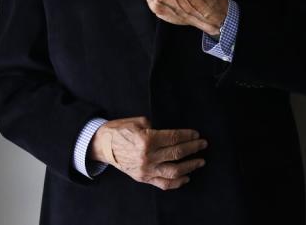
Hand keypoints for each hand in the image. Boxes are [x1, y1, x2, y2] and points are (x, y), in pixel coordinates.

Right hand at [89, 116, 207, 190]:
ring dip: (190, 166)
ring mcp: (145, 170)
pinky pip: (163, 184)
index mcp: (147, 140)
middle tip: (203, 145)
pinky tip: (186, 177)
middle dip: (193, 149)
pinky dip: (177, 183)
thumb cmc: (120, 130)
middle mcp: (147, 156)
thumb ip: (155, 127)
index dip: (188, 136)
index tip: (197, 134)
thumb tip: (170, 133)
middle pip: (177, 153)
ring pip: (174, 171)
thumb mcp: (137, 122)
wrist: (102, 145)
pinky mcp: (142, 178)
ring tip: (200, 162)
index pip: (174, 138)